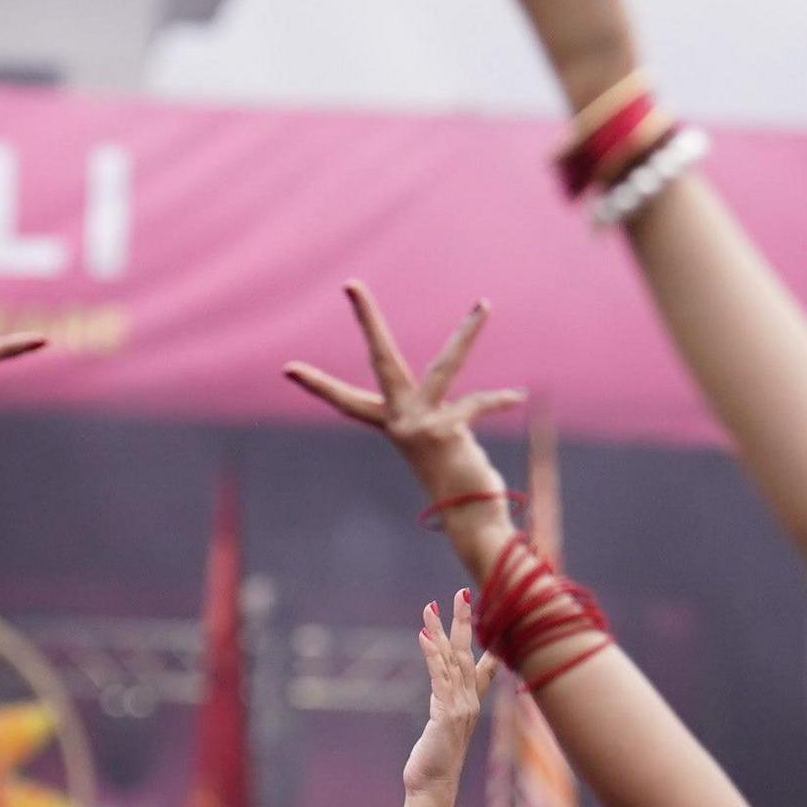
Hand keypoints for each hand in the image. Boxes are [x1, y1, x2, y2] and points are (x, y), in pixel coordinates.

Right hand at [284, 284, 517, 500]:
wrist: (471, 522)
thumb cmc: (461, 486)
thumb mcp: (444, 448)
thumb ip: (441, 421)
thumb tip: (464, 407)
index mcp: (393, 426)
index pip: (348, 402)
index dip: (317, 386)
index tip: (287, 369)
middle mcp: (400, 422)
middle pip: (381, 360)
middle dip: (367, 319)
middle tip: (351, 284)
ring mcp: (420, 425)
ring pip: (446, 366)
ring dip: (468, 333)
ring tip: (485, 304)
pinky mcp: (443, 431)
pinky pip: (477, 405)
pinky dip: (500, 401)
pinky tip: (519, 397)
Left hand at [405, 590, 492, 798]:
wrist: (433, 790)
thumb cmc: (434, 765)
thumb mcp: (442, 731)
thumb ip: (445, 711)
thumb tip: (443, 702)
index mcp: (470, 705)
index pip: (482, 665)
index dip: (483, 636)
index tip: (484, 612)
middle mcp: (470, 702)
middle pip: (468, 653)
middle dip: (464, 621)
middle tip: (461, 592)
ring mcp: (461, 708)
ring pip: (453, 660)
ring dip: (442, 631)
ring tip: (432, 606)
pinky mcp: (446, 714)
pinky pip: (439, 677)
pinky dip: (432, 654)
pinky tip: (424, 635)